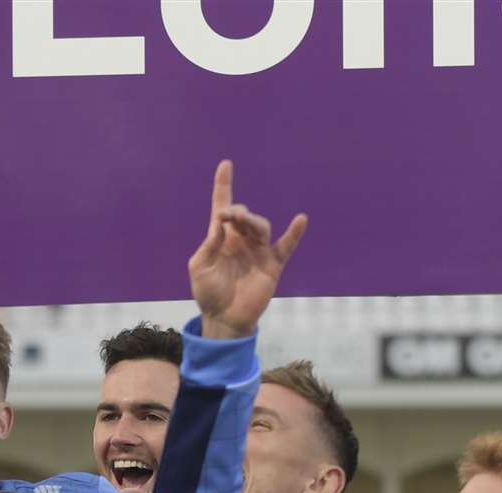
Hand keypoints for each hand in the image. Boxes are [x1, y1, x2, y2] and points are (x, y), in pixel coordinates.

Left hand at [188, 160, 306, 339]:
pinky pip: (286, 246)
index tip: (226, 165)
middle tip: (227, 216)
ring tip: (242, 221)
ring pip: (260, 227)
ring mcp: (258, 251)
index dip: (224, 186)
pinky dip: (294, 233)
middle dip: (236, 211)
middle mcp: (241, 241)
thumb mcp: (200, 266)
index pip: (223, 207)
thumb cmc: (208, 292)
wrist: (224, 318)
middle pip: (244, 215)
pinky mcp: (272, 265)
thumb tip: (221, 222)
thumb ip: (209, 244)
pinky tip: (301, 220)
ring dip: (252, 221)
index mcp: (221, 239)